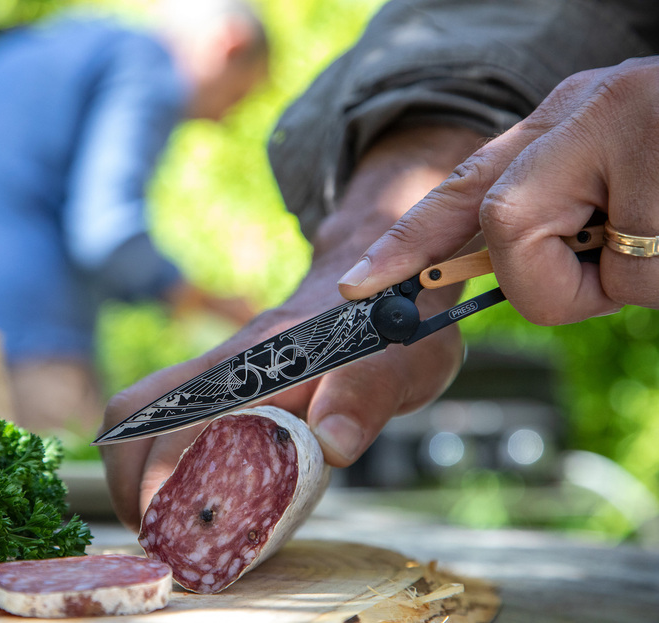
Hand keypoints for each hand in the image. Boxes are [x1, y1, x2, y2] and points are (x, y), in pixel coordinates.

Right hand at [100, 125, 481, 529]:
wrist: (379, 283)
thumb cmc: (392, 326)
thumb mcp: (399, 364)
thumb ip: (365, 397)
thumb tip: (332, 445)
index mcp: (260, 362)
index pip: (179, 417)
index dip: (158, 477)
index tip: (172, 532)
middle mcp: (225, 364)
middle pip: (136, 416)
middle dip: (129, 484)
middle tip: (159, 541)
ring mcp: (217, 372)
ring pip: (141, 416)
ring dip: (133, 473)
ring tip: (161, 527)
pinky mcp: (221, 384)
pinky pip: (164, 420)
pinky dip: (155, 462)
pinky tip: (186, 498)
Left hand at [338, 56, 658, 324]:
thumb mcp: (618, 174)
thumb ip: (557, 214)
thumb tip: (511, 277)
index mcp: (563, 118)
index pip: (461, 184)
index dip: (404, 241)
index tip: (357, 287)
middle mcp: (590, 112)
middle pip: (505, 227)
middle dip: (549, 279)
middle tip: (619, 258)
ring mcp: (640, 132)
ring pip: (592, 268)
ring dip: (640, 280)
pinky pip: (650, 277)